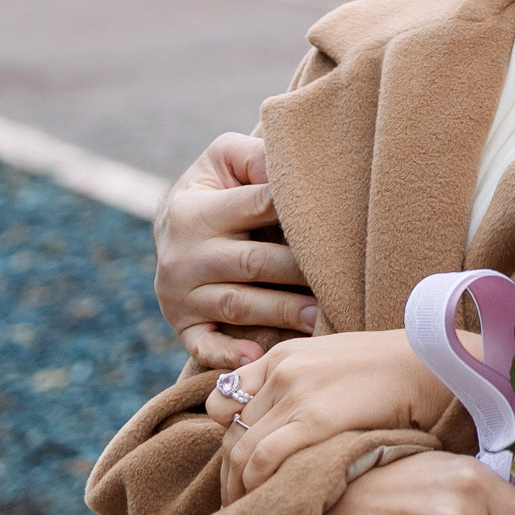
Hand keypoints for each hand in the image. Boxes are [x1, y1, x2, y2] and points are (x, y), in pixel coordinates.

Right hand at [155, 132, 316, 369]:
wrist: (171, 225)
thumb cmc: (216, 187)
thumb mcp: (226, 159)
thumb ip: (256, 157)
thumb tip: (290, 166)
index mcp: (193, 210)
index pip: (256, 207)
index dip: (297, 212)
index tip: (338, 218)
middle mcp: (182, 255)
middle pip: (253, 262)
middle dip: (299, 271)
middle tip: (343, 278)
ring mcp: (179, 295)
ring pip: (240, 304)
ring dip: (282, 312)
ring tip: (323, 316)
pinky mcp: (181, 325)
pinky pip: (203, 345)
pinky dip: (227, 355)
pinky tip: (255, 357)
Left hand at [207, 331, 457, 500]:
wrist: (428, 362)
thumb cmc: (388, 370)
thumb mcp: (331, 362)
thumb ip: (302, 383)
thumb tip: (288, 422)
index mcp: (281, 357)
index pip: (224, 399)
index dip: (226, 435)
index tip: (239, 462)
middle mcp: (280, 373)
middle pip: (227, 430)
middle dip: (227, 470)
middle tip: (236, 499)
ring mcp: (294, 395)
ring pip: (237, 449)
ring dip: (235, 488)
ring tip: (246, 512)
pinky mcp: (314, 420)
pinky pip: (261, 459)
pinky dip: (254, 486)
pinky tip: (265, 502)